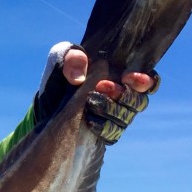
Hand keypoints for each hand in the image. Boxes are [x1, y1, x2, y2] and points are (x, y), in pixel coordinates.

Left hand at [34, 42, 159, 144]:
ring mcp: (114, 117)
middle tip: (101, 86)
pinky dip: (102, 126)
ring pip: (127, 117)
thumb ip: (71, 57)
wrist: (44, 108)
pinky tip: (89, 120)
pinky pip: (113, 134)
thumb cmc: (59, 78)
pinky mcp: (104, 133)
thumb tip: (79, 76)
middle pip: (140, 101)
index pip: (147, 81)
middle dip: (123, 94)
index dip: (145, 81)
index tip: (128, 76)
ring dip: (111, 109)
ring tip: (90, 101)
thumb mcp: (59, 60)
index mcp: (120, 77)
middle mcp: (122, 98)